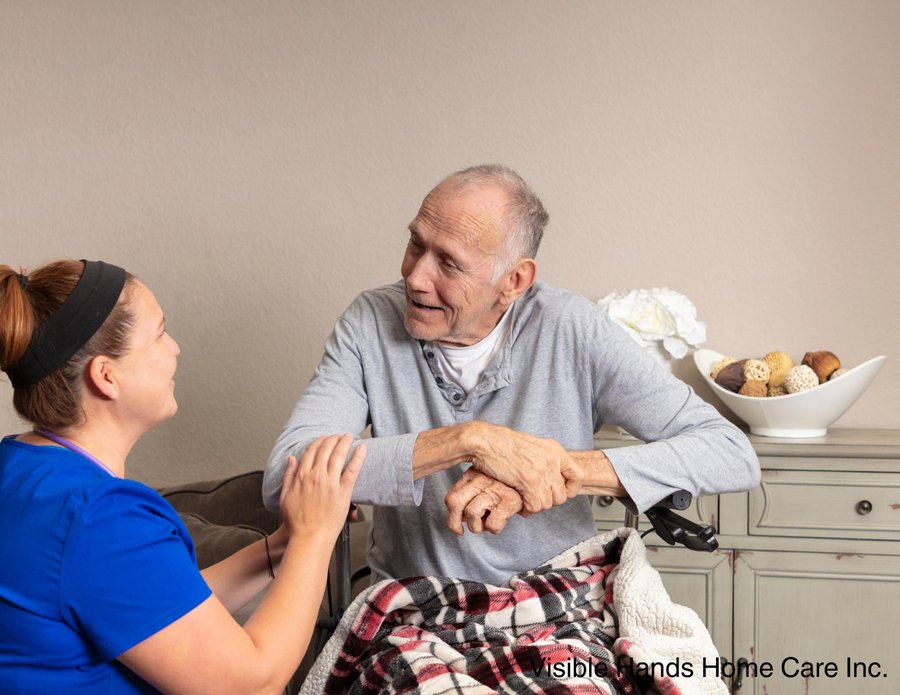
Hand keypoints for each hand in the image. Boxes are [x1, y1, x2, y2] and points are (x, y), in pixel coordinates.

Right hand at [278, 434, 365, 540]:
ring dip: (345, 443)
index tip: (325, 438)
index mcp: (302, 476)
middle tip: (339, 435)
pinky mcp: (343, 492)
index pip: (311, 451)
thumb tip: (291, 459)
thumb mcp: (285, 497)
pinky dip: (358, 457)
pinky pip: (352, 470)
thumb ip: (288, 476)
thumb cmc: (296, 522)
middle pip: (326, 450)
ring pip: (338, 456)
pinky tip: (362, 449)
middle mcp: (316, 476)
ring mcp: (330, 483)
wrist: (309, 537)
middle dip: (333, 439)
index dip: (319, 442)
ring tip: (349, 436)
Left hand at [445, 468, 525, 535]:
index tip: (457, 528)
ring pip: (471, 514)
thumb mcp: (483, 480)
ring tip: (487, 522)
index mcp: (472, 474)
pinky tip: (501, 520)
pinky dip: (494, 528)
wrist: (532, 478)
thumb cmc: (506, 484)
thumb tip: (456, 520)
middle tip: (463, 530)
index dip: (451, 517)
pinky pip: (492, 524)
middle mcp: (481, 479)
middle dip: (454, 523)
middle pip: (454, 503)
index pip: (451, 497)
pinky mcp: (508, 500)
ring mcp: (494, 489)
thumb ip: (468, 493)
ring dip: (478, 527)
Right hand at [468, 423, 583, 513]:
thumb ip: (546, 461)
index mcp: (555, 450)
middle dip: (547, 501)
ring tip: (524, 500)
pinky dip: (527, 509)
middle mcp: (552, 460)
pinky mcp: (529, 481)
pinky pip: (535, 506)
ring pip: (548, 503)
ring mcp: (542, 471)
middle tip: (534, 498)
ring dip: (535, 506)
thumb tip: (552, 480)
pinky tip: (519, 503)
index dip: (571, 490)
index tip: (560, 493)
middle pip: (561, 495)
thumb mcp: (533, 446)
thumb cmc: (503, 444)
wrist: (485, 441)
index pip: (578, 476)